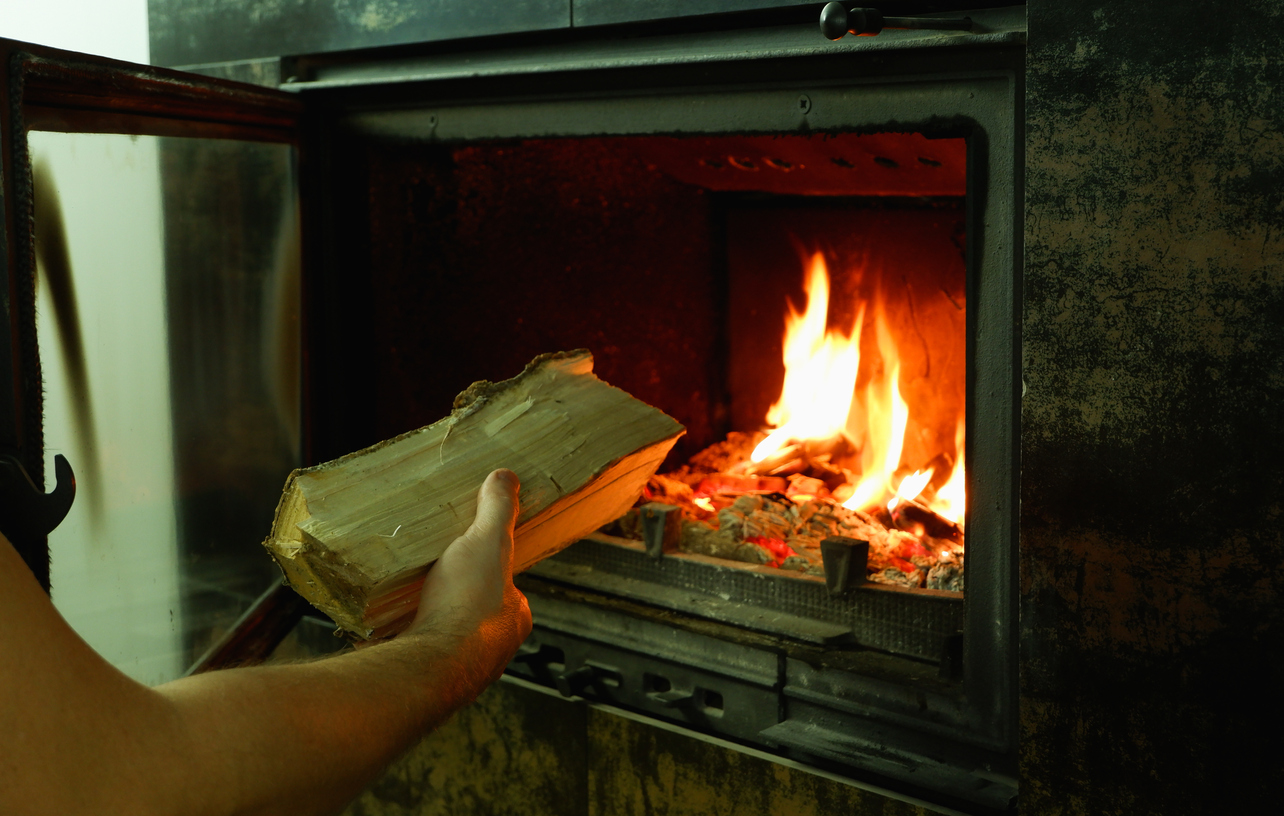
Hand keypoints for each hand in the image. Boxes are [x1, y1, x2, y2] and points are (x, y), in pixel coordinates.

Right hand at [402, 469, 531, 698]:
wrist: (427, 666)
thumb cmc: (467, 605)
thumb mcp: (487, 542)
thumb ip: (497, 510)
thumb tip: (507, 477)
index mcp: (514, 620)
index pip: (505, 588)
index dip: (487, 569)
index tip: (465, 555)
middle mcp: (493, 650)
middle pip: (473, 614)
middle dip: (452, 596)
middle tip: (428, 575)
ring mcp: (459, 670)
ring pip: (443, 636)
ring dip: (425, 620)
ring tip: (402, 596)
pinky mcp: (424, 681)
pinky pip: (414, 654)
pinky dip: (401, 640)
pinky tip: (385, 625)